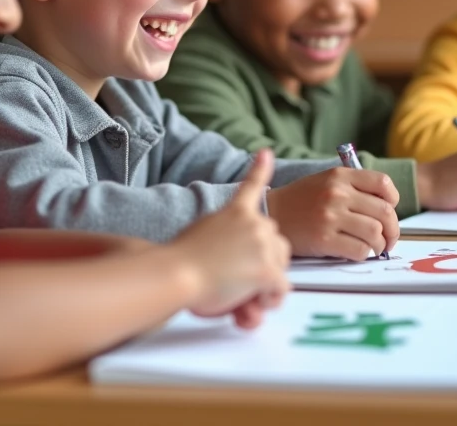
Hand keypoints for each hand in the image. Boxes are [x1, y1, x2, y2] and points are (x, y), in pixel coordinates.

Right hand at [172, 150, 290, 323]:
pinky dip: (270, 300)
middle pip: (276, 244)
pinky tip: (255, 304)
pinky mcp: (267, 269)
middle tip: (242, 287)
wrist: (175, 273)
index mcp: (234, 213)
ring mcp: (262, 244)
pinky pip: (281, 290)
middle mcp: (253, 223)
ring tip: (242, 297)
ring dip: (266, 286)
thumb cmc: (179, 264)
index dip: (260, 169)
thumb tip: (236, 259)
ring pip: (281, 267)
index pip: (251, 186)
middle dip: (265, 267)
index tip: (265, 153)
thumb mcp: (201, 239)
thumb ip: (225, 245)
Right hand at [266, 167, 399, 260]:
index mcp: (339, 176)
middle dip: (393, 230)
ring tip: (374, 247)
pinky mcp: (324, 240)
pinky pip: (359, 250)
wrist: (271, 214)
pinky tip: (358, 252)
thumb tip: (387, 207)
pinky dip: (364, 254)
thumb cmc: (301, 200)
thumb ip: (353, 187)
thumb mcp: (325, 181)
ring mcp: (330, 217)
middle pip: (385, 213)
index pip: (383, 183)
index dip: (393, 200)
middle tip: (389, 238)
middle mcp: (337, 194)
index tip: (389, 210)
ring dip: (380, 245)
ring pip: (375, 233)